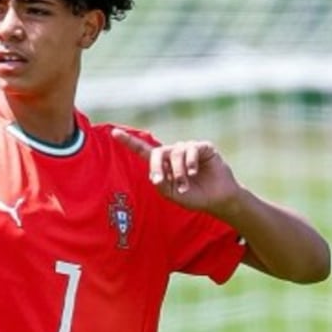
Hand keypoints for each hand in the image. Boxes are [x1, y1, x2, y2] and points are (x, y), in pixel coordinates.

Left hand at [111, 128, 239, 213]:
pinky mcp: (203, 147)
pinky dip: (190, 162)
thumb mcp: (172, 194)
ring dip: (178, 172)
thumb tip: (155, 175)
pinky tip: (193, 172)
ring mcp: (188, 148)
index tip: (114, 132)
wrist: (218, 199)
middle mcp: (174, 153)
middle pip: (158, 152)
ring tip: (185, 185)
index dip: (129, 141)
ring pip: (175, 153)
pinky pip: (191, 149)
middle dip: (156, 166)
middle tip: (159, 181)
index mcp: (163, 164)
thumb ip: (161, 185)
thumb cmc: (194, 197)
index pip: (143, 150)